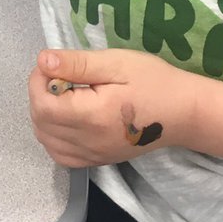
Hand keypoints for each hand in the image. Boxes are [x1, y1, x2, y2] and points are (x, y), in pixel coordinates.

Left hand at [28, 48, 195, 167]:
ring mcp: (94, 156)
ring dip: (43, 115)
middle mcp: (89, 142)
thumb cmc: (153, 81)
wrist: (185, 113)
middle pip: (41, 124)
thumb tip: (42, 61)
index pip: (43, 105)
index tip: (51, 64)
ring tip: (62, 94)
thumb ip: (77, 64)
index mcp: (92, 117)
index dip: (38, 81)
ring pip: (48, 141)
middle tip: (57, 74)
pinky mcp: (99, 160)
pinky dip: (54, 136)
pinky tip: (66, 117)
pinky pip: (63, 156)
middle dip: (39, 95)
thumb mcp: (116, 63)